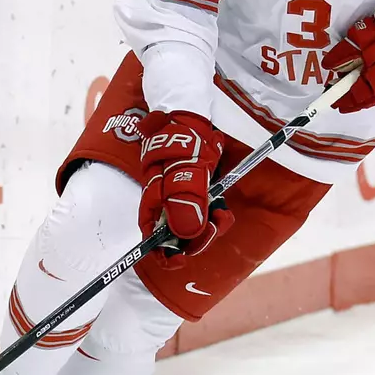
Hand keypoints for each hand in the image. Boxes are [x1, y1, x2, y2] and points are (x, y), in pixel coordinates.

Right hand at [137, 111, 234, 266]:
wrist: (195, 114)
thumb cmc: (186, 137)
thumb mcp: (188, 166)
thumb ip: (186, 197)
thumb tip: (187, 231)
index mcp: (154, 195)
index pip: (151, 230)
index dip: (162, 249)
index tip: (177, 260)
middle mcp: (165, 199)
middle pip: (173, 231)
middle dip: (193, 239)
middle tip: (212, 231)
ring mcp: (181, 195)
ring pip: (191, 223)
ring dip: (207, 227)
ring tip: (221, 218)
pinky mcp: (197, 191)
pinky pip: (203, 212)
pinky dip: (214, 216)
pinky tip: (222, 213)